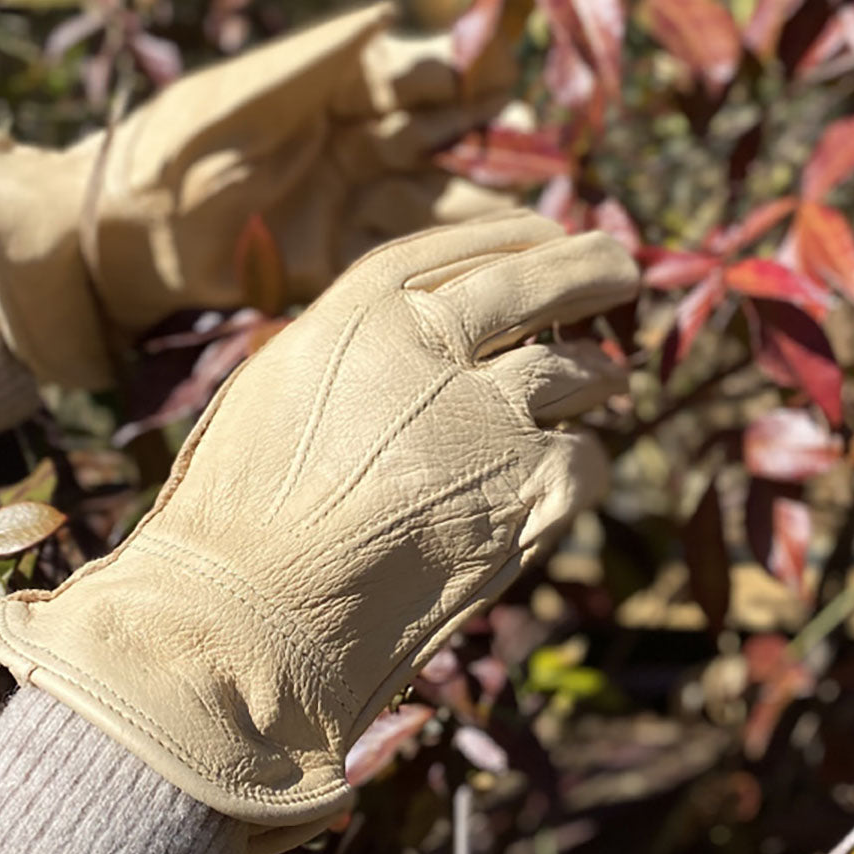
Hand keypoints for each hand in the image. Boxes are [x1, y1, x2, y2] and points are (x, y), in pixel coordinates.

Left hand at [0, 3, 515, 387]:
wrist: (116, 241)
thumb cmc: (164, 151)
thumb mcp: (233, 98)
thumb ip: (308, 61)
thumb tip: (384, 14)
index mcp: (333, 86)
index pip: (413, 71)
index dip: (458, 72)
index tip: (496, 76)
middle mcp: (356, 139)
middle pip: (442, 135)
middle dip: (495, 141)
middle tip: (544, 149)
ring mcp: (355, 200)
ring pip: (439, 196)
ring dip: (491, 205)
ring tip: (546, 216)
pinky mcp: (344, 257)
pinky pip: (412, 253)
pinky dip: (457, 258)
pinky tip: (503, 262)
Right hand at [0, 211, 637, 852]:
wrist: (247, 620)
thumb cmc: (233, 525)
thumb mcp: (272, 398)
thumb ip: (350, 356)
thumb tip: (410, 338)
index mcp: (357, 316)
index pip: (451, 248)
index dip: (506, 235)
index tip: (543, 233)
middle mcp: (429, 346)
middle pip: (534, 281)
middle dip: (588, 268)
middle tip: (620, 267)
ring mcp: (485, 416)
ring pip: (579, 373)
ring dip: (599, 377)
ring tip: (609, 382)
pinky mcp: (525, 492)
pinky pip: (587, 460)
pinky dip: (582, 466)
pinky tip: (564, 481)